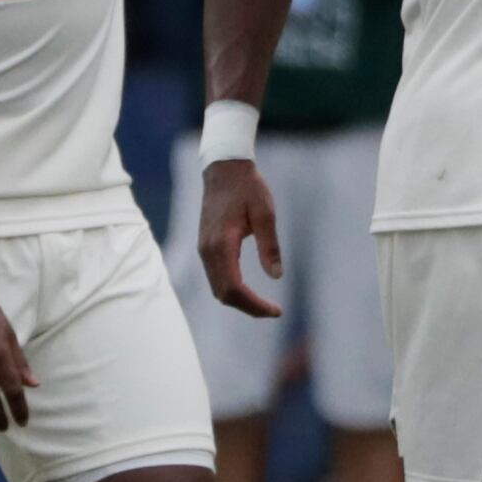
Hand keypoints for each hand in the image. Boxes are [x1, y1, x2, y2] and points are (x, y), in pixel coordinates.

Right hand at [198, 156, 285, 319]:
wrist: (224, 169)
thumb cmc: (248, 188)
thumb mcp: (266, 214)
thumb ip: (270, 246)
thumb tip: (276, 276)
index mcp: (221, 245)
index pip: (234, 288)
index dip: (255, 305)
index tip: (277, 311)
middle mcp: (207, 251)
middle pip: (223, 294)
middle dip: (248, 307)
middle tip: (274, 312)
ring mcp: (203, 250)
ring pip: (218, 288)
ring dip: (239, 300)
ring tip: (265, 306)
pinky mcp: (206, 247)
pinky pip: (216, 277)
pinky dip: (231, 289)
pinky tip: (249, 291)